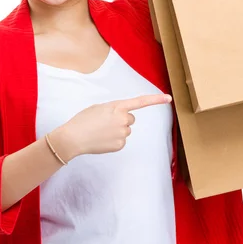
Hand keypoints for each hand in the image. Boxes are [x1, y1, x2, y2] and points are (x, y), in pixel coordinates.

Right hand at [52, 93, 172, 158]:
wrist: (73, 138)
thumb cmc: (83, 120)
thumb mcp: (99, 107)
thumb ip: (114, 109)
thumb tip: (122, 117)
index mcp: (117, 106)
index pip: (141, 101)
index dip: (156, 100)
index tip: (169, 98)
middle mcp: (123, 119)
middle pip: (130, 119)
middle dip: (121, 120)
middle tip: (105, 123)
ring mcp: (123, 133)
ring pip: (125, 131)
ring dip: (116, 130)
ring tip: (101, 131)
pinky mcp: (120, 145)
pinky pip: (121, 141)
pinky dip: (113, 141)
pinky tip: (102, 140)